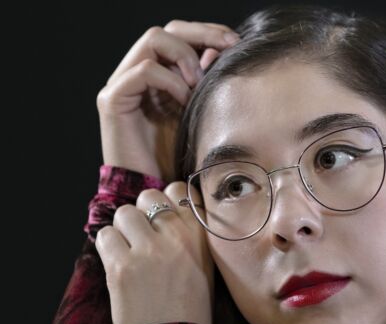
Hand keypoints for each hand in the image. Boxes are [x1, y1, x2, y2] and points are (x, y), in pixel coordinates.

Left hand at [95, 182, 214, 323]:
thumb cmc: (190, 311)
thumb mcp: (205, 268)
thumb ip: (190, 237)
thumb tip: (165, 211)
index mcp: (201, 238)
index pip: (179, 191)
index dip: (166, 202)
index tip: (162, 221)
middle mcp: (177, 239)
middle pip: (149, 197)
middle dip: (142, 215)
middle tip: (143, 240)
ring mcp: (149, 251)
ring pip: (124, 213)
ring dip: (123, 230)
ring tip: (129, 253)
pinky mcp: (122, 267)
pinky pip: (105, 236)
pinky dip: (108, 248)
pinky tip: (118, 266)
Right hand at [96, 21, 239, 180]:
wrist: (153, 194)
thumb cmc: (176, 163)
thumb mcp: (198, 118)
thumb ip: (205, 86)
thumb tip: (221, 51)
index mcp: (156, 77)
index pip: (179, 37)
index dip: (207, 32)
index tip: (236, 42)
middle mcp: (135, 75)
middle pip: (167, 30)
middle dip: (201, 33)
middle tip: (228, 48)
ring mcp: (121, 85)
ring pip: (153, 39)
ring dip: (184, 56)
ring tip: (200, 83)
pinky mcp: (112, 100)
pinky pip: (144, 71)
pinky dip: (170, 80)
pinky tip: (184, 100)